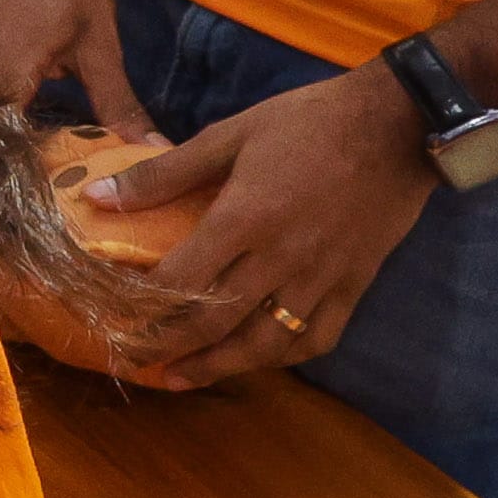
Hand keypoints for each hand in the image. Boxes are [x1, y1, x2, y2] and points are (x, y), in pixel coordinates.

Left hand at [81, 67, 436, 389]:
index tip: (112, 318)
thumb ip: (164, 172)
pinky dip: (283, 356)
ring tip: (182, 376)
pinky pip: (317, 337)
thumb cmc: (309, 121)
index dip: (141, 307)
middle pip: (216, 321)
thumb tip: (98, 196)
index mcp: (244, 218)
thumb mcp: (230, 133)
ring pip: (265, 343)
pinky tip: (256, 358)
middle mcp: (281, 258)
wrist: (400, 124)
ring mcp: (321, 277)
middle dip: (169, 347)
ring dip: (220, 366)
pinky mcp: (354, 285)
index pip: (180, 279)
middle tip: (134, 359)